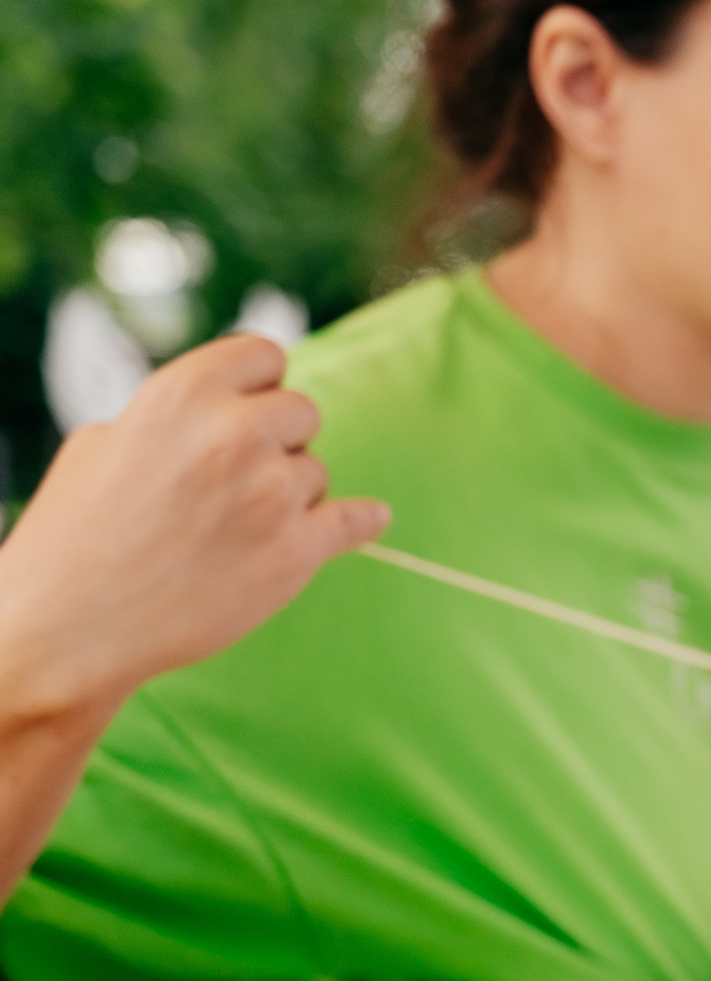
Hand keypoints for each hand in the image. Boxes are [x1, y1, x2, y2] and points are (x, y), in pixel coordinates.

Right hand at [0, 334, 388, 723]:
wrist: (72, 626)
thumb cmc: (77, 534)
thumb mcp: (105, 443)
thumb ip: (174, 418)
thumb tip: (221, 408)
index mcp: (183, 393)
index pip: (264, 354)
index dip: (258, 385)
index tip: (250, 407)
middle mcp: (234, 434)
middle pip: (302, 412)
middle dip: (278, 441)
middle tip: (237, 478)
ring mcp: (272, 493)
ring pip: (316, 473)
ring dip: (289, 494)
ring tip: (233, 528)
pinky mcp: (297, 551)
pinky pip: (356, 521)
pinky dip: (360, 522)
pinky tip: (370, 519)